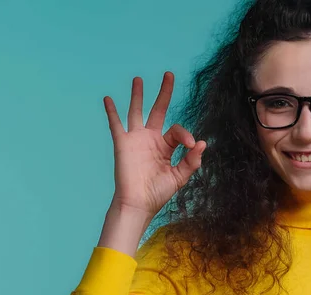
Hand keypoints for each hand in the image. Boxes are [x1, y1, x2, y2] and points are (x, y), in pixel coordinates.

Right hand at [104, 72, 205, 221]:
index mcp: (165, 146)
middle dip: (164, 92)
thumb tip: (201, 142)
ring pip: (137, 111)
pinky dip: (112, 111)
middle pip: (158, 109)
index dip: (185, 134)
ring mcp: (136, 139)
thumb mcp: (179, 176)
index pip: (177, 130)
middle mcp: (151, 139)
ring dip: (138, 95)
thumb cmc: (157, 193)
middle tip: (169, 74)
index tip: (190, 145)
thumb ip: (191, 160)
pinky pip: (116, 124)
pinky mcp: (122, 143)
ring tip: (139, 79)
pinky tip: (108, 99)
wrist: (138, 204)